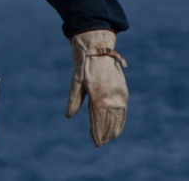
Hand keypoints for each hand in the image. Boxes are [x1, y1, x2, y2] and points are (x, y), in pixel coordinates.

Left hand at [66, 29, 127, 145]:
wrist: (99, 50)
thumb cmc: (84, 65)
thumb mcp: (76, 81)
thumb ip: (74, 99)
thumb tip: (68, 116)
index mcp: (98, 95)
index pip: (98, 119)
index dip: (97, 132)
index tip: (95, 142)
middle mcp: (111, 97)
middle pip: (109, 121)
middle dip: (104, 133)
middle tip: (100, 144)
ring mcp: (119, 95)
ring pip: (117, 118)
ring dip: (113, 130)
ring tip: (108, 139)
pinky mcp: (124, 92)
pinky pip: (123, 111)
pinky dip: (121, 121)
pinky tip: (118, 128)